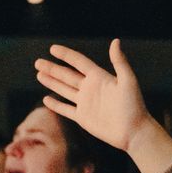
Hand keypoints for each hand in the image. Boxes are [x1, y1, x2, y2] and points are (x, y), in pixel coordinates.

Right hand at [34, 39, 153, 151]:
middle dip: (52, 69)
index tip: (53, 48)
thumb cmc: (134, 106)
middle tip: (38, 62)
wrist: (133, 131)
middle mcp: (90, 88)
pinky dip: (56, 104)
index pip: (79, 62)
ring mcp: (86, 103)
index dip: (66, 55)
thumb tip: (115, 41)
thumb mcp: (128, 81)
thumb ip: (120, 62)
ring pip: (64, 90)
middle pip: (67, 75)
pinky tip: (46, 99)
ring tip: (39, 74)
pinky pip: (66, 109)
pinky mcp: (83, 118)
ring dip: (52, 82)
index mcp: (99, 77)